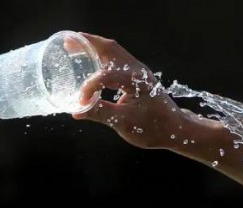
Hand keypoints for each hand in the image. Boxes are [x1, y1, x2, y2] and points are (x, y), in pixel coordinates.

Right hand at [72, 33, 182, 148]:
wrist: (174, 129)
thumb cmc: (153, 127)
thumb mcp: (125, 123)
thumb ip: (100, 114)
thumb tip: (76, 111)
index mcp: (135, 81)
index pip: (105, 76)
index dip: (89, 87)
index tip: (81, 103)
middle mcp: (138, 70)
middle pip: (110, 48)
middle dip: (88, 44)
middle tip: (68, 43)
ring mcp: (139, 71)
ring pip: (114, 51)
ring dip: (95, 47)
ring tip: (75, 46)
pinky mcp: (138, 76)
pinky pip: (117, 59)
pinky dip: (102, 56)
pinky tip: (91, 61)